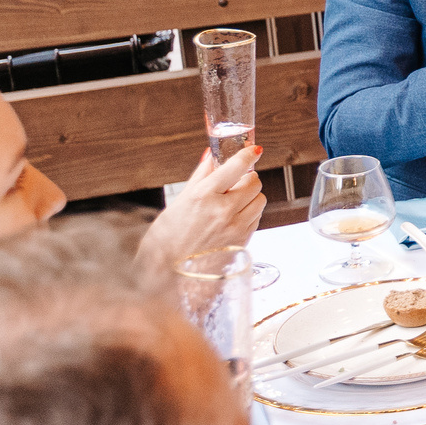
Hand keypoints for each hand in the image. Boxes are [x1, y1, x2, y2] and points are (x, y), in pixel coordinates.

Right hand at [138, 145, 266, 276]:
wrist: (165, 275)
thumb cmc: (165, 239)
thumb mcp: (178, 202)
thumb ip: (201, 176)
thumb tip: (211, 154)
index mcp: (203, 196)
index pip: (237, 166)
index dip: (247, 154)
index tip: (254, 150)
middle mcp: (223, 210)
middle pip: (254, 182)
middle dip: (247, 179)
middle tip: (234, 183)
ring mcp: (235, 227)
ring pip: (260, 199)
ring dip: (250, 197)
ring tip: (232, 203)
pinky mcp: (243, 241)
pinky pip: (257, 218)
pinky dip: (249, 214)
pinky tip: (231, 219)